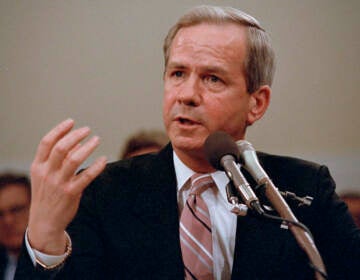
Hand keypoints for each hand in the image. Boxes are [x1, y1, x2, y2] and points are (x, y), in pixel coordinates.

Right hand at [28, 119, 106, 253]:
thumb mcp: (45, 175)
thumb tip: (76, 142)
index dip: (59, 130)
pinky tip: (104, 159)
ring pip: (74, 159)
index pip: (46, 143)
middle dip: (75, 136)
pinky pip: (87, 176)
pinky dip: (97, 166)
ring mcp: (58, 183)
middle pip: (60, 148)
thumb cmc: (47, 194)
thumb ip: (58, 159)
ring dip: (87, 147)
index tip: (72, 122)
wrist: (44, 221)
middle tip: (88, 130)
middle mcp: (47, 173)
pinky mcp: (71, 192)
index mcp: (38, 166)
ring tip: (97, 139)